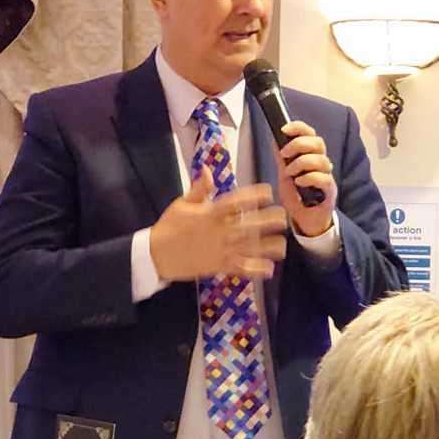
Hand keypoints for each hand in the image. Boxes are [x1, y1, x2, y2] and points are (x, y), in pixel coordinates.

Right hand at [149, 165, 286, 280]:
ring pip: (250, 248)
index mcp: (210, 214)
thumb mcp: (182, 204)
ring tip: (282, 245)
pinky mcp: (218, 266)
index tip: (268, 192)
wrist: (155, 255)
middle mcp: (219, 232)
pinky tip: (269, 269)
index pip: (236, 201)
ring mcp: (220, 250)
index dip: (254, 195)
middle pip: (249, 225)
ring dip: (268, 247)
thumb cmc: (169, 227)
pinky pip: (240, 268)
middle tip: (283, 217)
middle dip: (269, 221)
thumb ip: (199, 188)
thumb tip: (207, 169)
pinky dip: (255, 270)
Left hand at [276, 121, 337, 236]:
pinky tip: (299, 182)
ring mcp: (327, 176)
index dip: (299, 128)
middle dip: (299, 144)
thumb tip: (275, 138)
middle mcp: (322, 163)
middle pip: (318, 142)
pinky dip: (309, 178)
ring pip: (321, 159)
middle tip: (285, 154)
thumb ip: (282, 158)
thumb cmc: (298, 196)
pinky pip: (324, 178)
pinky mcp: (330, 191)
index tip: (284, 129)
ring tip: (290, 173)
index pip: (310, 134)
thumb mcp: (285, 174)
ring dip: (301, 163)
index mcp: (311, 155)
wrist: (305, 219)